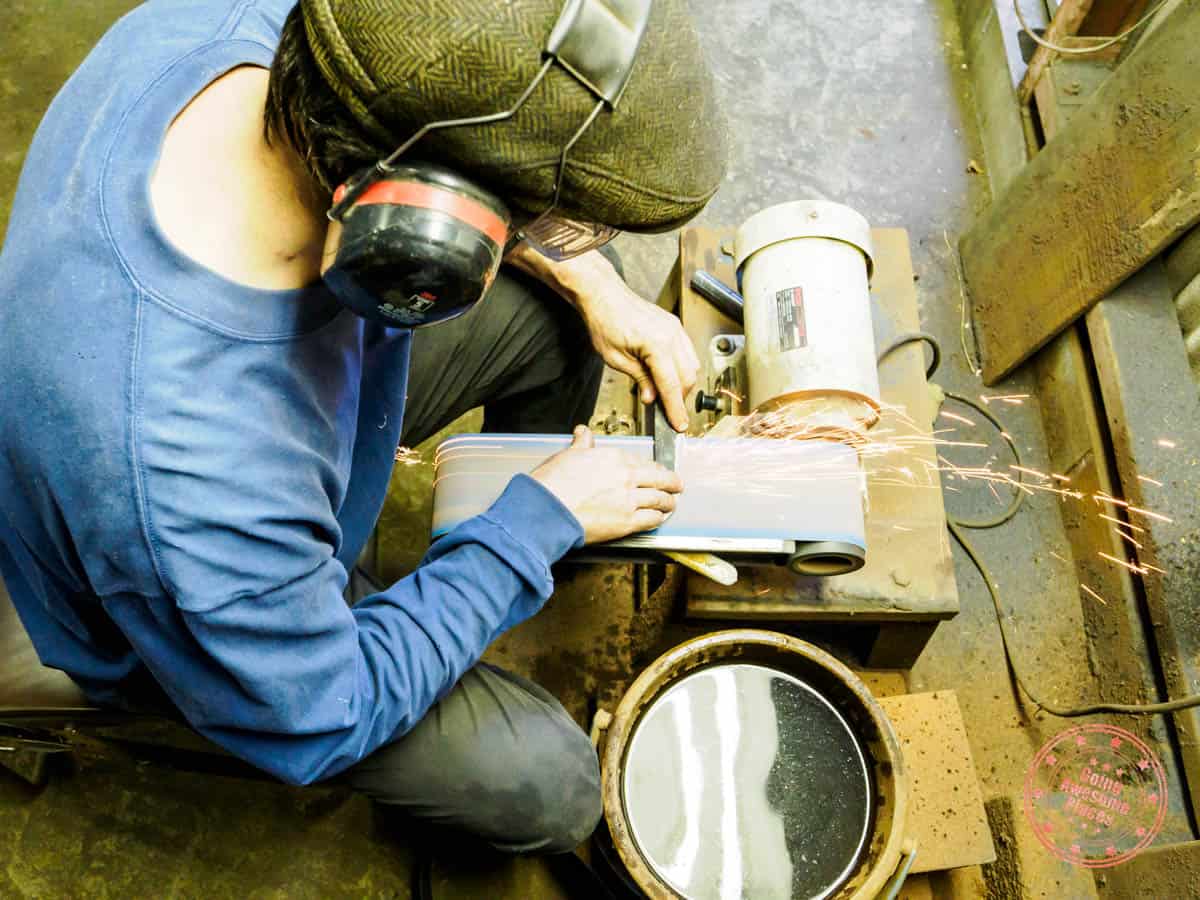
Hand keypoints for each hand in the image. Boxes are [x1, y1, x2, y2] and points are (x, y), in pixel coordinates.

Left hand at [505, 247, 699, 431]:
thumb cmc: (604, 320)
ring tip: (667, 396)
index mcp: (657, 344)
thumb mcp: (616, 359)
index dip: (676, 408)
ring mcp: (676, 329)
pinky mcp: (674, 327)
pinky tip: (669, 377)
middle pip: (688, 376)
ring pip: (692, 365)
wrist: (603, 295)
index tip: (679, 425)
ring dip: (683, 384)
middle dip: (681, 398)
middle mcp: (672, 335)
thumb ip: (639, 379)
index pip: (672, 385)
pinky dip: (682, 369)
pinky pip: (687, 353)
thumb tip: (653, 398)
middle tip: (670, 414)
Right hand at [531, 426, 682, 543]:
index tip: (655, 470)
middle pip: (659, 478)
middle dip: (671, 482)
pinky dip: (658, 518)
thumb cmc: (553, 483)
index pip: (643, 461)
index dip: (652, 467)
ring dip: (669, 501)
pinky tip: (660, 517)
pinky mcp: (627, 522)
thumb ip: (582, 444)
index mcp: (614, 458)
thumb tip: (584, 433)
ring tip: (672, 503)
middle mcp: (626, 476)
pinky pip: (651, 519)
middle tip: (676, 484)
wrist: (547, 509)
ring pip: (660, 499)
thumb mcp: (568, 455)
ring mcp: (629, 500)